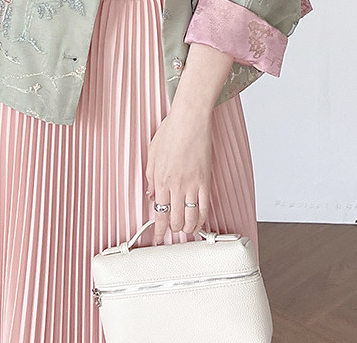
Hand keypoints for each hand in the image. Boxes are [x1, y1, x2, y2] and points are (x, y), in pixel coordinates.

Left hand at [145, 104, 212, 244]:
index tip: (158, 236)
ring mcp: (191, 185)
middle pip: (175, 219)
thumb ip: (150, 177)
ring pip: (190, 217)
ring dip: (188, 228)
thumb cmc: (170, 132)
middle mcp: (175, 186)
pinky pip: (205, 207)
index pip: (159, 212)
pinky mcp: (205, 181)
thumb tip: (151, 195)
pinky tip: (201, 223)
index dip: (159, 229)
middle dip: (173, 229)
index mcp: (160, 180)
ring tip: (186, 230)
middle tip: (172, 231)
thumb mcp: (152, 154)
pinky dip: (202, 219)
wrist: (189, 120)